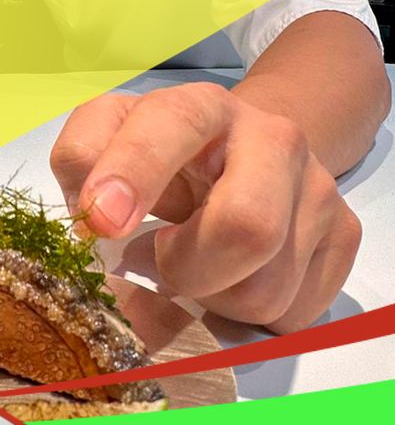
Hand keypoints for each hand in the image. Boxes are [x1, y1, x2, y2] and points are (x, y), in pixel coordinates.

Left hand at [52, 82, 362, 332]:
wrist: (241, 150)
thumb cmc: (156, 160)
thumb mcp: (105, 149)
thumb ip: (82, 175)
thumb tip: (91, 236)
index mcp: (197, 109)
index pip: (171, 125)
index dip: (134, 172)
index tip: (102, 222)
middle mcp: (271, 137)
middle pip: (246, 227)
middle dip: (188, 268)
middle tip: (161, 259)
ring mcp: (315, 187)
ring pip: (265, 288)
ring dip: (212, 298)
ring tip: (196, 266)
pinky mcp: (343, 232)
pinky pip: (293, 311)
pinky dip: (247, 315)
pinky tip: (231, 278)